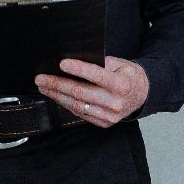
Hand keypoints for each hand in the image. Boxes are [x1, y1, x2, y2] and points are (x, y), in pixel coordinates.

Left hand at [34, 56, 149, 127]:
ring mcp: (110, 116)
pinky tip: (57, 96)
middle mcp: (116, 103)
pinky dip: (66, 104)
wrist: (142, 95)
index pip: (97, 76)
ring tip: (44, 87)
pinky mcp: (104, 123)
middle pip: (81, 93)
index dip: (78, 69)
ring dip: (57, 95)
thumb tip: (75, 60)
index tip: (61, 64)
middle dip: (57, 84)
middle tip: (41, 78)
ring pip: (77, 105)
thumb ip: (101, 62)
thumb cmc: (128, 76)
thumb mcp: (121, 63)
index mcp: (121, 85)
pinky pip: (80, 113)